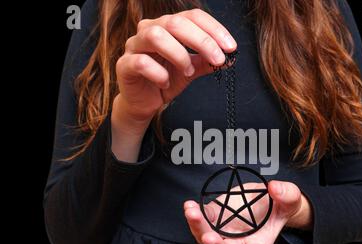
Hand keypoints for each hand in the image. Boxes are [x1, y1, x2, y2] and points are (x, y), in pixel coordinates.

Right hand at [114, 9, 236, 128]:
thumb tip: (230, 58)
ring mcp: (135, 45)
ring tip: (188, 71)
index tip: (231, 47)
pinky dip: (159, 73)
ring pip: (156, 36)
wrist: (143, 103)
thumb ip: (206, 61)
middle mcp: (150, 29)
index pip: (193, 16)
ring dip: (179, 54)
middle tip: (218, 58)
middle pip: (176, 22)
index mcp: (168, 26)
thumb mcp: (191, 70)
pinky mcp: (125, 64)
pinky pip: (142, 62)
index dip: (214, 29)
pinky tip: (165, 83)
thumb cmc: (165, 80)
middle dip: (202, 40)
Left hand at [184, 181, 312, 243]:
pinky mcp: (214, 217)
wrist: (266, 197)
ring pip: (205, 238)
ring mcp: (223, 232)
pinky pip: (201, 220)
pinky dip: (194, 214)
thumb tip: (274, 188)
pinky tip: (190, 205)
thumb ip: (286, 194)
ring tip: (193, 213)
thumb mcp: (290, 199)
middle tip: (209, 237)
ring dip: (197, 228)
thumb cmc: (280, 205)